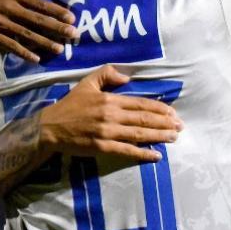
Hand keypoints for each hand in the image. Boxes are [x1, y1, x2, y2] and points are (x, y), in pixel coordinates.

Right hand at [0, 0, 76, 62]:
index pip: (39, 3)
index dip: (56, 10)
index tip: (71, 17)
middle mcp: (8, 7)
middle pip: (36, 19)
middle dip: (56, 27)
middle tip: (73, 34)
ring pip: (25, 34)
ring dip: (44, 42)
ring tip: (59, 49)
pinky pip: (10, 45)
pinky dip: (23, 52)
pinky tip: (36, 58)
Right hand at [38, 66, 182, 162]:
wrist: (50, 127)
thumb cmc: (70, 105)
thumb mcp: (87, 83)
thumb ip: (107, 74)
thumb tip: (127, 77)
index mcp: (110, 99)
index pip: (140, 104)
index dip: (159, 109)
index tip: (173, 113)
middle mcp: (111, 115)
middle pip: (144, 119)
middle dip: (165, 123)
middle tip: (180, 127)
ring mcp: (108, 132)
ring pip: (139, 134)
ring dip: (159, 136)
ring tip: (173, 138)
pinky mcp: (102, 147)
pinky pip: (127, 151)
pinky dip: (143, 153)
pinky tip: (156, 155)